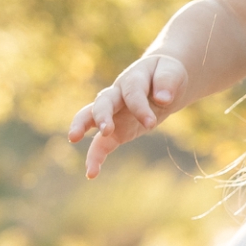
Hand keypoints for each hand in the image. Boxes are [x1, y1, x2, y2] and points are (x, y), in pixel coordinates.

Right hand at [69, 51, 189, 178]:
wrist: (162, 81)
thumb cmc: (166, 74)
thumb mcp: (172, 72)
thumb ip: (167, 81)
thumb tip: (163, 98)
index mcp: (132, 79)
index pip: (132, 93)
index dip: (140, 108)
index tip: (151, 123)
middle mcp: (117, 94)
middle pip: (103, 102)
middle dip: (101, 115)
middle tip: (106, 130)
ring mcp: (113, 112)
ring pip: (90, 118)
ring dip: (82, 127)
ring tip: (74, 139)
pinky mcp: (115, 130)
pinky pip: (101, 143)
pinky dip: (95, 157)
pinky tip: (91, 173)